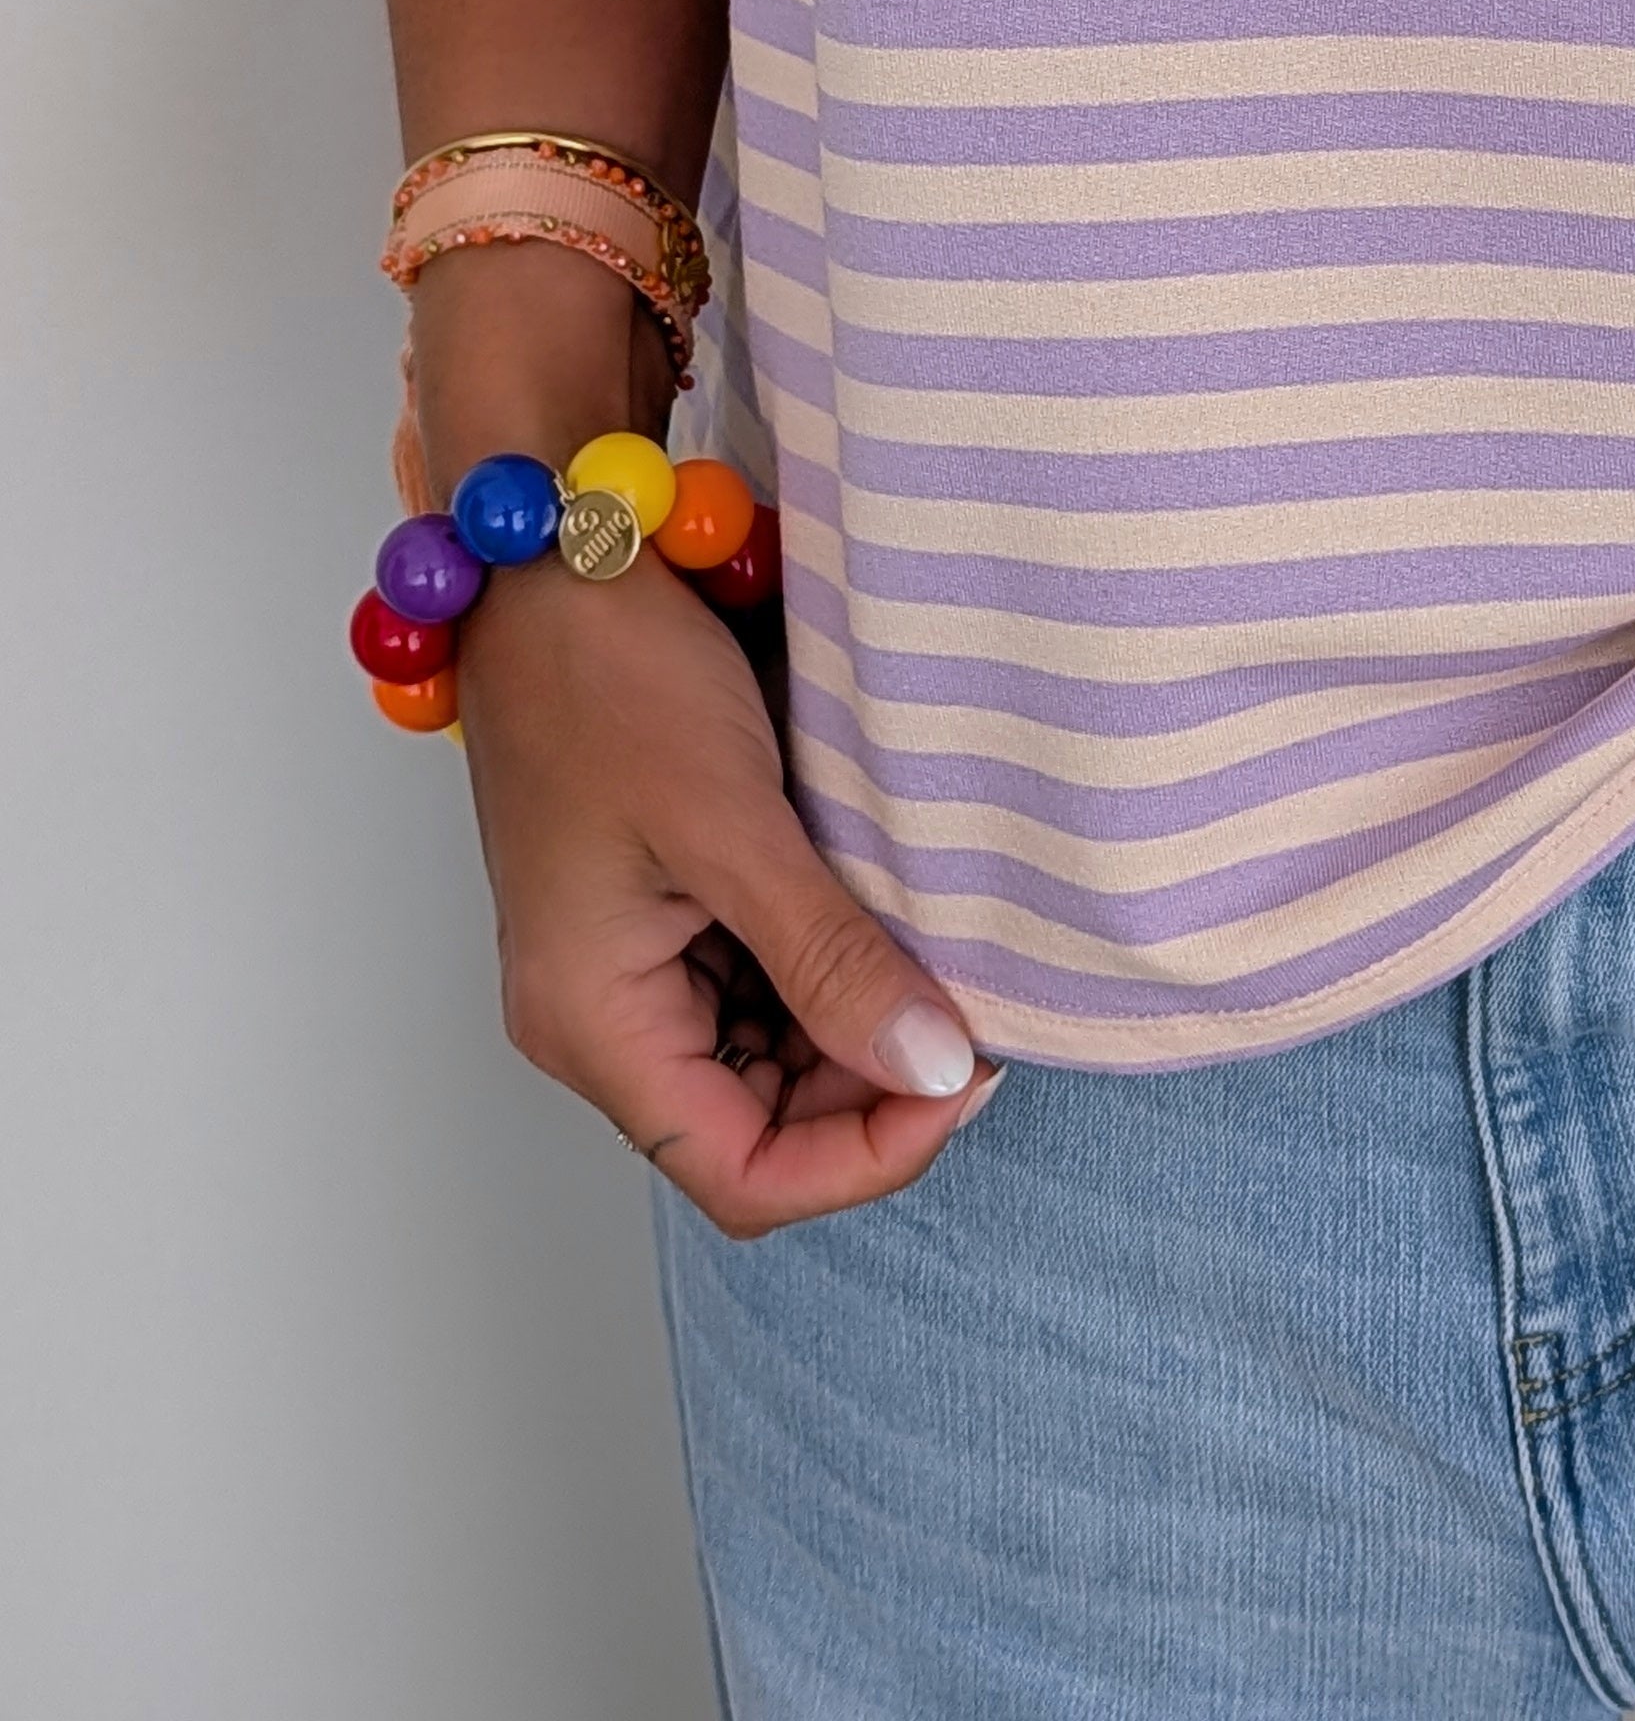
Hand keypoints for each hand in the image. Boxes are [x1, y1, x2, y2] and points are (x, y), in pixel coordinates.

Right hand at [454, 543, 997, 1235]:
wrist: (554, 561)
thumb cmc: (604, 674)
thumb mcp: (731, 820)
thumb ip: (828, 958)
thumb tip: (931, 1069)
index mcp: (592, 1022)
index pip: (743, 1174)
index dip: (865, 1155)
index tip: (965, 1075)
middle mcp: (604, 1016)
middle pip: (762, 1127)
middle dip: (874, 1090)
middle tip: (978, 1005)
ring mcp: (636, 964)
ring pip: (773, 1061)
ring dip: (861, 1026)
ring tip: (944, 955)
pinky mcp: (669, 909)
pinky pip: (763, 985)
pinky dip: (836, 969)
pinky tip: (893, 914)